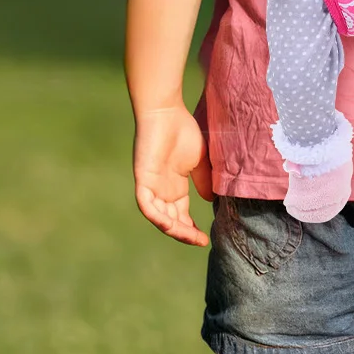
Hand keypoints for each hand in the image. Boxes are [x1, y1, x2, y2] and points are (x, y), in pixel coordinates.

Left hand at [133, 104, 211, 246]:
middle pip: (171, 220)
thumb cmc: (183, 131)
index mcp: (174, 187)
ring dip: (173, 229)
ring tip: (189, 236)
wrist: (166, 112)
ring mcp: (151, 186)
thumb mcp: (200, 162)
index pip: (181, 215)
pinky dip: (156, 216)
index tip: (205, 238)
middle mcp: (161, 190)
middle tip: (200, 241)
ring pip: (158, 217)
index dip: (191, 229)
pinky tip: (170, 225)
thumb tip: (210, 201)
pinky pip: (146, 205)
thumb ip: (205, 181)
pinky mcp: (142, 179)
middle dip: (185, 233)